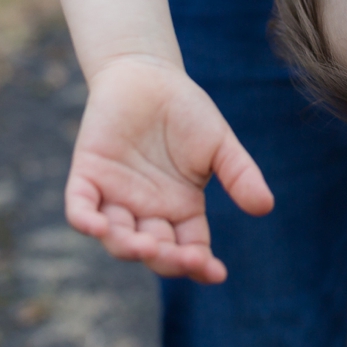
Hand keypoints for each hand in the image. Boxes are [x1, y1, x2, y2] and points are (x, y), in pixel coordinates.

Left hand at [65, 55, 272, 282]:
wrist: (147, 73)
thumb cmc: (185, 109)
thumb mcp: (218, 143)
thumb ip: (239, 174)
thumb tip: (265, 207)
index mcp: (180, 209)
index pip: (189, 250)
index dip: (200, 266)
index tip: (215, 272)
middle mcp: (147, 211)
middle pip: (155, 251)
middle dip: (167, 259)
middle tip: (182, 257)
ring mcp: (114, 197)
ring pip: (117, 238)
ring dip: (129, 246)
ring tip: (145, 244)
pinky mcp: (88, 176)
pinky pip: (80, 208)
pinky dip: (85, 221)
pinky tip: (97, 226)